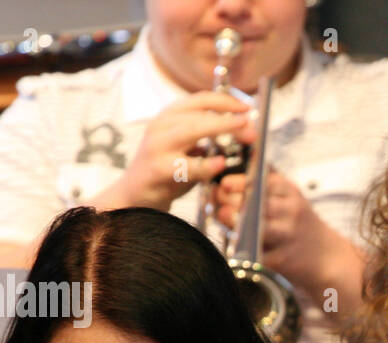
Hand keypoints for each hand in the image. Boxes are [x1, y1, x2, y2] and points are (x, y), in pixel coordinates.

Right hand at [105, 92, 251, 210]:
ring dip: (222, 129)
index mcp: (169, 117)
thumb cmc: (167, 172)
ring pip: (192, 130)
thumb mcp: (187, 148)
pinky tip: (220, 163)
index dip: (226, 100)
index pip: (200, 100)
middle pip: (199, 113)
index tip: (248, 108)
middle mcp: (161, 126)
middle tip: (251, 126)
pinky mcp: (157, 168)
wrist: (135, 196)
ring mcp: (157, 146)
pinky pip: (186, 165)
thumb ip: (207, 137)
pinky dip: (205, 165)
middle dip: (229, 118)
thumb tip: (243, 129)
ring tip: (244, 135)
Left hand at [213, 168, 352, 296]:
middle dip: (231, 201)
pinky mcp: (282, 259)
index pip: (261, 181)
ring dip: (234, 222)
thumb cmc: (301, 225)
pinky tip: (235, 242)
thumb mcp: (291, 198)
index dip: (238, 182)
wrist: (326, 257)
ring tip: (224, 219)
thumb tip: (229, 178)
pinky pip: (256, 251)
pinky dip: (242, 247)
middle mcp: (291, 212)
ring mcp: (288, 236)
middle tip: (219, 203)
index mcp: (291, 193)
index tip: (224, 185)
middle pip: (255, 202)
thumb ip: (266, 185)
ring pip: (254, 225)